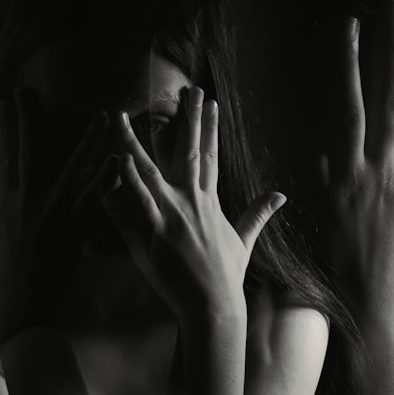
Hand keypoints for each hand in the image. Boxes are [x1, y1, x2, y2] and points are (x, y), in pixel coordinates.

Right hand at [0, 89, 117, 338]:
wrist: (23, 311)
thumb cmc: (1, 285)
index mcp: (7, 205)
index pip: (5, 158)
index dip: (5, 130)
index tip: (4, 103)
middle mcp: (27, 202)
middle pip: (30, 150)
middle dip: (30, 117)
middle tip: (31, 89)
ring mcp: (51, 212)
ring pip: (72, 167)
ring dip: (89, 139)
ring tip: (104, 115)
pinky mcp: (72, 227)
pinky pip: (92, 197)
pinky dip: (105, 177)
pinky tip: (119, 158)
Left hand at [98, 87, 286, 318]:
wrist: (215, 305)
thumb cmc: (227, 276)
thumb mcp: (244, 240)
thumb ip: (257, 213)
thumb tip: (281, 195)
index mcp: (209, 201)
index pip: (209, 154)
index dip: (208, 126)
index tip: (209, 100)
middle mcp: (191, 202)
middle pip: (185, 151)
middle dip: (186, 118)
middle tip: (184, 88)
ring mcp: (172, 217)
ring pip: (148, 172)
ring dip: (132, 143)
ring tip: (121, 117)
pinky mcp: (154, 235)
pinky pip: (133, 205)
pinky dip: (121, 184)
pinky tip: (113, 163)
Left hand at [318, 1, 393, 322]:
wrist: (368, 301)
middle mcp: (387, 170)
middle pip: (392, 100)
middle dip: (393, 53)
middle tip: (393, 11)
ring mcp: (354, 177)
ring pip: (353, 111)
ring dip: (351, 66)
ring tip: (349, 26)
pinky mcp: (326, 187)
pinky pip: (321, 139)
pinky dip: (319, 108)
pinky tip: (315, 76)